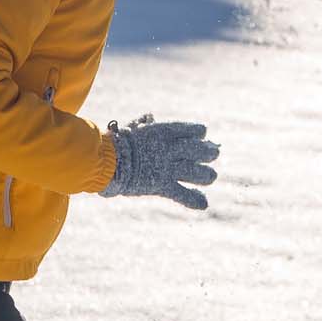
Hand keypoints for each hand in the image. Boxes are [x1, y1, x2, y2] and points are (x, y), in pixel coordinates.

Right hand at [99, 115, 219, 209]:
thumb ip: (144, 122)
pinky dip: (193, 200)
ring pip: (195, 172)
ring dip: (205, 175)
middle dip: (208, 152)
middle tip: (214, 153)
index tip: (202, 133)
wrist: (106, 161)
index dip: (198, 132)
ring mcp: (166, 167)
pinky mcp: (161, 185)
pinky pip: (181, 194)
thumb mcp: (132, 127)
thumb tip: (150, 116)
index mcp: (162, 133)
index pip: (189, 130)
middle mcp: (168, 149)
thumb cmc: (115, 142)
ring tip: (211, 176)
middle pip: (197, 150)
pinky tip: (203, 204)